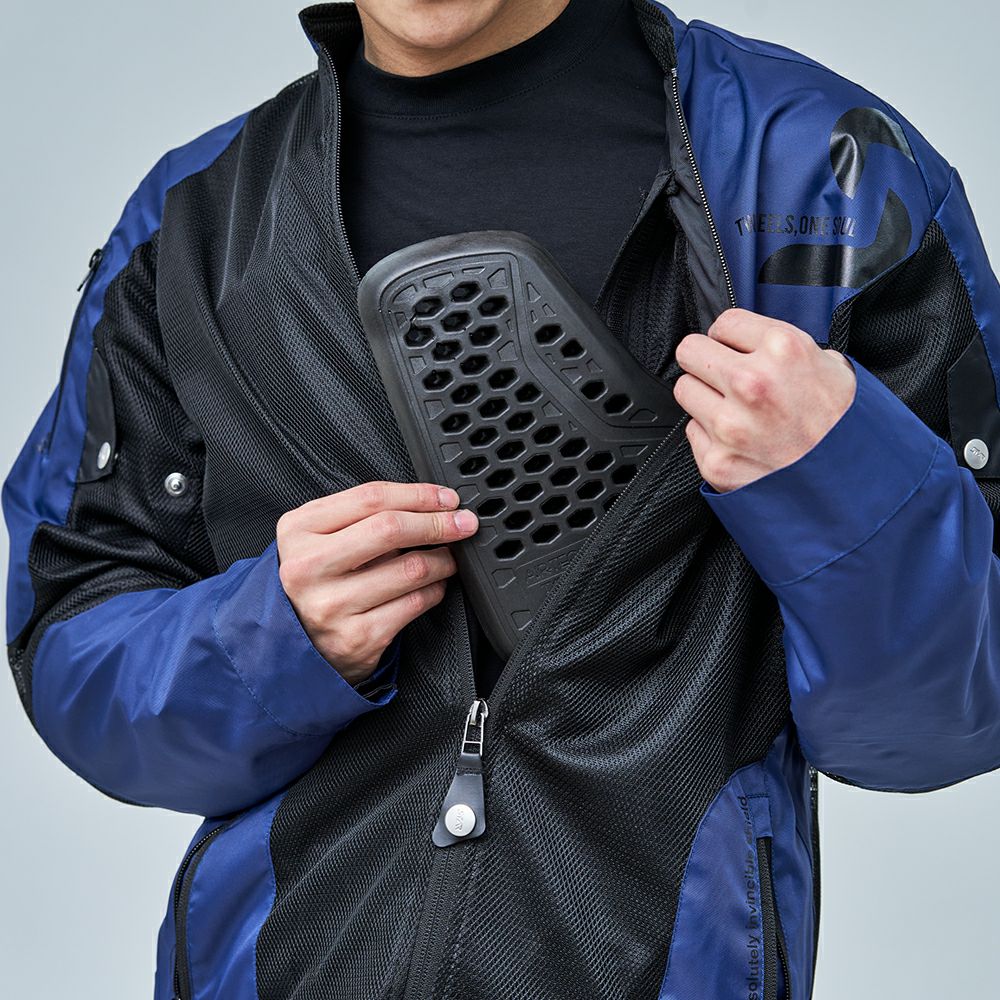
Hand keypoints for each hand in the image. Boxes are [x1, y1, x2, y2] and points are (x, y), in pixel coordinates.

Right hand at [276, 481, 478, 684]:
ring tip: (449, 557)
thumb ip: (360, 516)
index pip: (370, 498)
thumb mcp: (319, 537)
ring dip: (444, 560)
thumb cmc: (317, 581)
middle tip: (463, 523)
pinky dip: (435, 590)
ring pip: (410, 569)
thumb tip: (428, 505)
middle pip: (390, 529)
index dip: (418, 494)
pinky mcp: (356, 638)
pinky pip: (414, 604)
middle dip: (438, 523)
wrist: (294, 644)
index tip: (446, 499)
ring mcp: (332, 605)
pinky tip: (433, 585)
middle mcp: (309, 567)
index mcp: (299, 530)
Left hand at [674, 308, 856, 493]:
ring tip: (734, 409)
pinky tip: (739, 440)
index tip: (735, 349)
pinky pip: (694, 431)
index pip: (724, 322)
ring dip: (704, 396)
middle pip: (690, 351)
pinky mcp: (717, 460)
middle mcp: (751, 383)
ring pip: (685, 389)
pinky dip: (710, 435)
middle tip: (722, 375)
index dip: (730, 337)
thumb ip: (787, 348)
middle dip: (705, 360)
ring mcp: (730, 425)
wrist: (853, 485)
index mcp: (782, 349)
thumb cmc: (844, 427)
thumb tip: (753, 341)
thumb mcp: (831, 367)